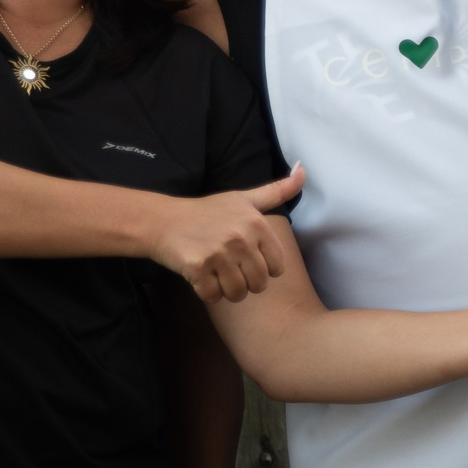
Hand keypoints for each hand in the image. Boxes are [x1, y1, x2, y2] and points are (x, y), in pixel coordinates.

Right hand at [158, 167, 305, 301]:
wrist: (164, 220)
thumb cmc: (208, 211)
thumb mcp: (245, 198)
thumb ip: (277, 191)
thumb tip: (304, 170)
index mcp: (257, 224)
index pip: (277, 267)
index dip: (264, 268)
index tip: (249, 259)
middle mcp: (240, 238)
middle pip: (259, 284)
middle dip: (246, 283)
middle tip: (231, 269)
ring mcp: (218, 254)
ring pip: (238, 294)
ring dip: (228, 291)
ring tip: (218, 274)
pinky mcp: (197, 268)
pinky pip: (213, 296)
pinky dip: (208, 293)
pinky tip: (202, 277)